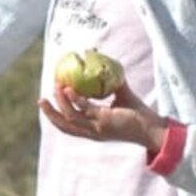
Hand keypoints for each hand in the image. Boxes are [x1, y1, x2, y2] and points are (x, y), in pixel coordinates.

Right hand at [38, 80, 167, 152]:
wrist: (154, 128)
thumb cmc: (139, 113)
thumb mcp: (120, 94)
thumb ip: (111, 82)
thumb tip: (103, 63)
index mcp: (93, 129)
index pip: (69, 126)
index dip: (56, 115)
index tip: (48, 100)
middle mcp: (92, 132)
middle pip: (64, 126)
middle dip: (50, 114)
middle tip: (41, 99)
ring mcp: (97, 128)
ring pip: (71, 118)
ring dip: (60, 104)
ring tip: (55, 88)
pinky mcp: (104, 123)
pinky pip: (85, 110)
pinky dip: (75, 100)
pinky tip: (69, 90)